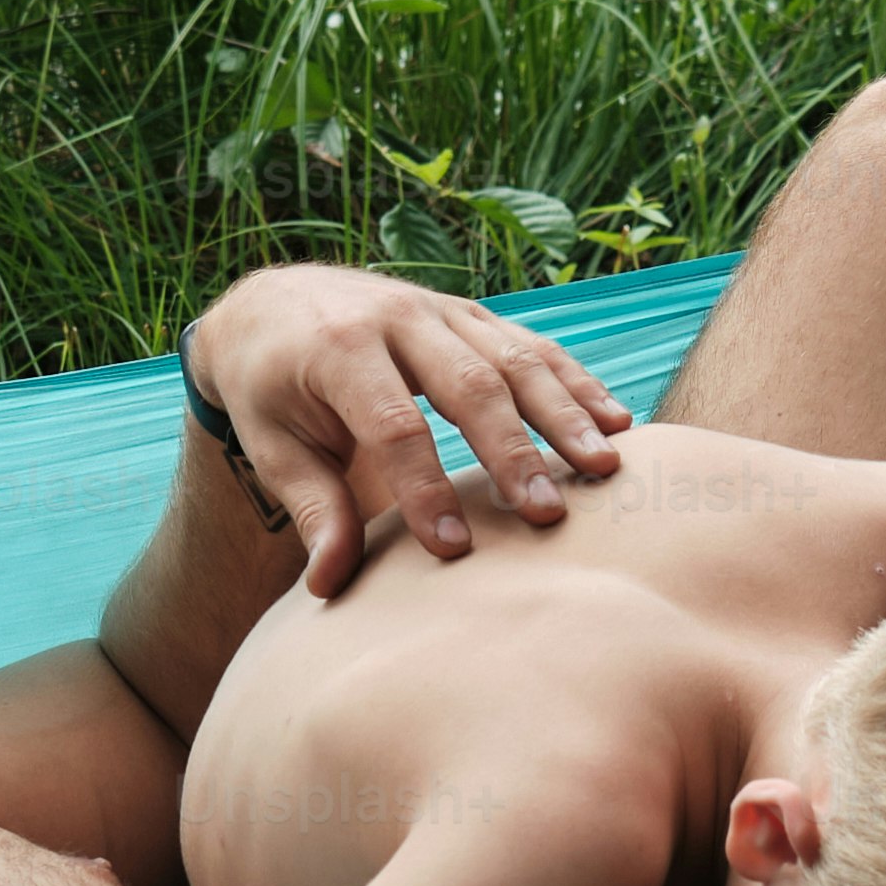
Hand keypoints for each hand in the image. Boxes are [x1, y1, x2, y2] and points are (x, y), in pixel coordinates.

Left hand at [184, 265, 631, 596]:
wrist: (272, 302)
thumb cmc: (268, 386)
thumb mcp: (272, 444)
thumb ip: (311, 507)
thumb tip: (330, 583)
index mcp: (338, 349)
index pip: (392, 425)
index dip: (425, 488)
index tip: (455, 549)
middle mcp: (397, 318)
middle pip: (468, 386)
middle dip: (512, 452)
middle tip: (547, 515)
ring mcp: (441, 310)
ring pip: (513, 358)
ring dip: (564, 414)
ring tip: (603, 467)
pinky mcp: (470, 315)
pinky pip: (531, 344)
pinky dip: (576, 382)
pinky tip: (617, 422)